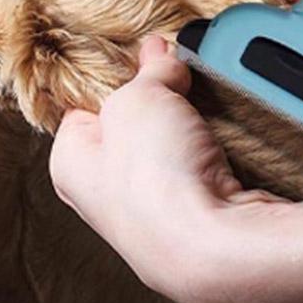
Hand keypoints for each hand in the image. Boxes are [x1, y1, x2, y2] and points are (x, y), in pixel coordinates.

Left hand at [50, 38, 289, 302]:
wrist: (217, 248)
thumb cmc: (155, 180)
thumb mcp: (139, 97)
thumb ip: (149, 71)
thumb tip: (157, 53)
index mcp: (70, 165)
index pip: (83, 107)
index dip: (115, 78)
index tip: (143, 60)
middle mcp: (104, 196)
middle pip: (134, 126)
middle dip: (161, 100)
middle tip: (182, 81)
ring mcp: (153, 216)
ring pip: (176, 150)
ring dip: (196, 126)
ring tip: (211, 114)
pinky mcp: (199, 225)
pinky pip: (208, 174)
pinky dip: (222, 154)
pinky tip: (232, 146)